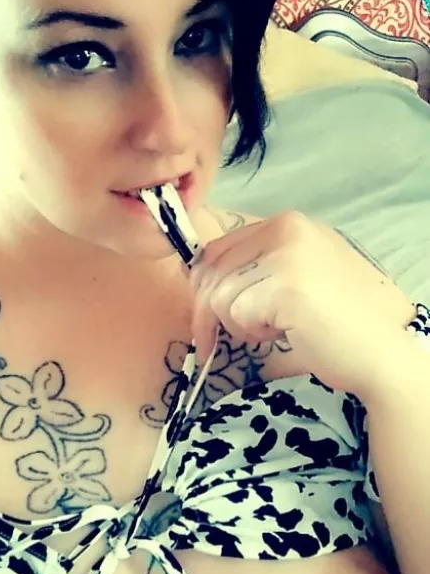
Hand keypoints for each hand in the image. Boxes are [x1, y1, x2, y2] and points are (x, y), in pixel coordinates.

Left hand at [190, 211, 414, 396]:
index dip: (204, 286)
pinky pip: (235, 314)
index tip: (206, 315)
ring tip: (274, 328)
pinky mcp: (285, 287)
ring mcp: (287, 255)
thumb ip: (257, 265)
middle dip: (208, 312)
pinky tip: (284, 332)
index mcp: (288, 222)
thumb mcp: (297, 274)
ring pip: (219, 295)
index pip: (218, 248)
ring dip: (238, 324)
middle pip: (211, 270)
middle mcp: (286, 229)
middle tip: (214, 341)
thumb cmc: (336, 320)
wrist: (378, 351)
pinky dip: (252, 333)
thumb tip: (196, 276)